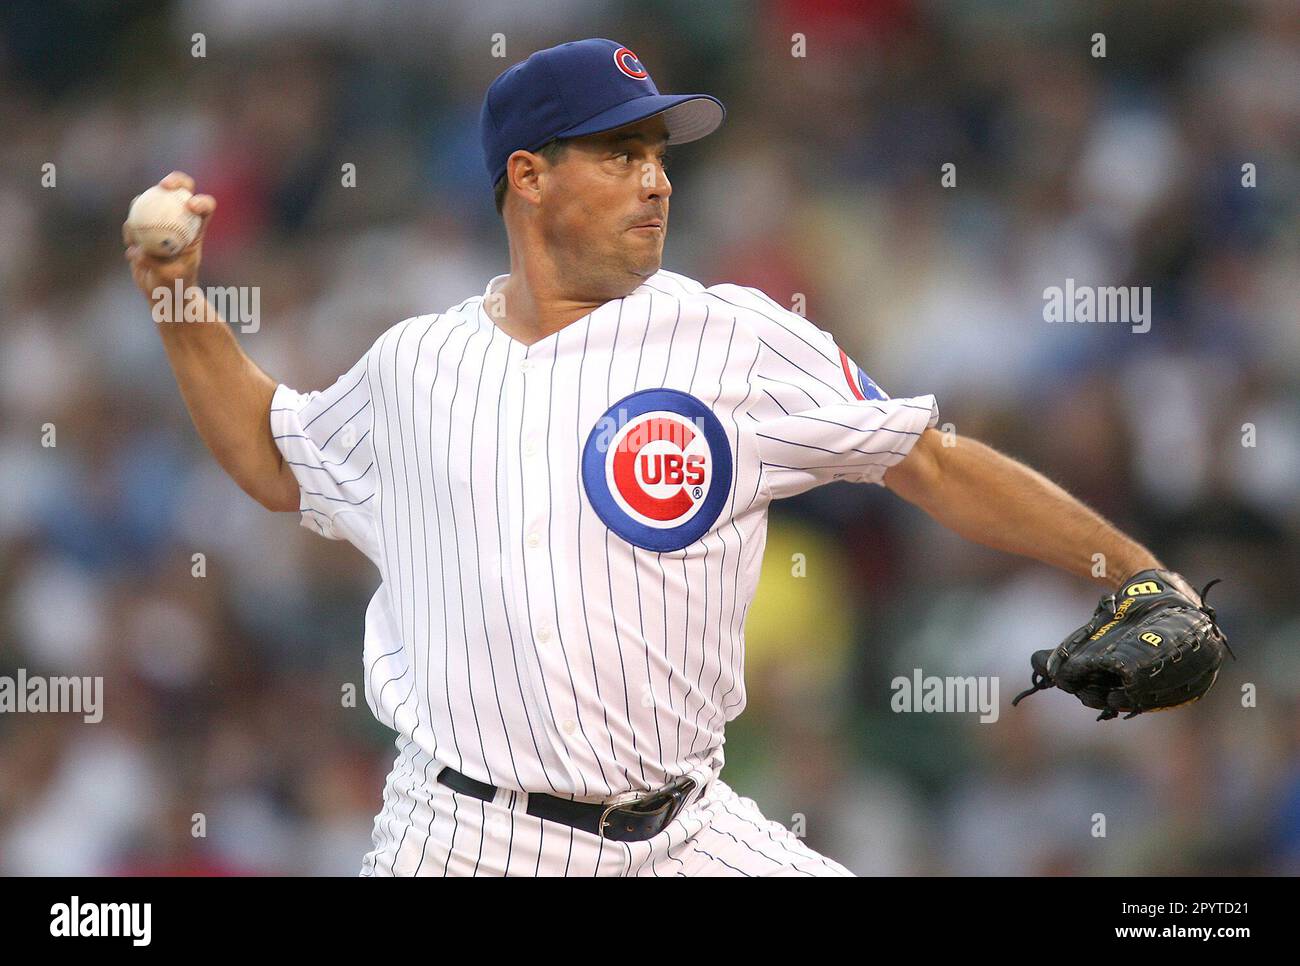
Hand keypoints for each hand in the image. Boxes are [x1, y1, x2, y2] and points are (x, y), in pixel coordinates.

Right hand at [123, 171, 215, 300]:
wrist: (164, 293)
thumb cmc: (176, 286)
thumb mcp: (169, 278)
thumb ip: (155, 263)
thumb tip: (137, 249)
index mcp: (196, 229)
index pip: (206, 208)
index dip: (201, 202)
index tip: (191, 206)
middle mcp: (179, 219)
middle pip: (180, 191)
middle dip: (175, 181)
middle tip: (163, 186)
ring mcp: (160, 221)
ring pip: (149, 204)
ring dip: (141, 215)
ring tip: (138, 239)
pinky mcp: (142, 227)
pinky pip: (132, 223)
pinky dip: (130, 234)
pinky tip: (132, 248)